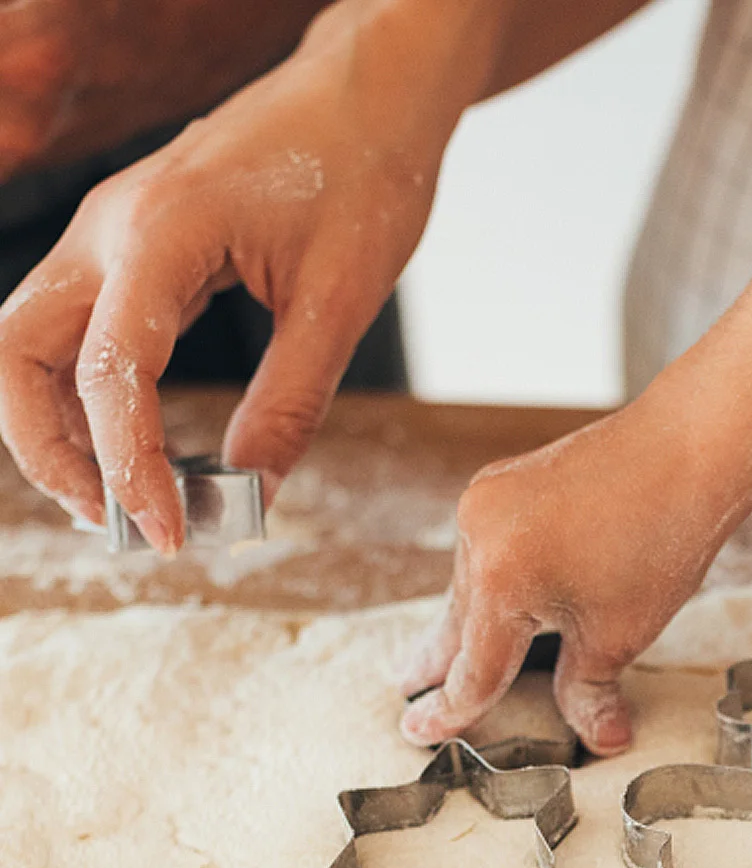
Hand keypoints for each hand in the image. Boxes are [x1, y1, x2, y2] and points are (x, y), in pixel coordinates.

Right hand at [0, 0, 501, 550]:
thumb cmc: (363, 182)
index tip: (169, 537)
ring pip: (29, 339)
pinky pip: (74, 326)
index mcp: (160, 235)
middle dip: (48, 450)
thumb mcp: (340, 306)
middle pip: (17, 353)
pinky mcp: (130, 244)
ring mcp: (110, 231)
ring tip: (123, 498)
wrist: (368, 97)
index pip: (107, 374)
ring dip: (56, 426)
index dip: (129, 468)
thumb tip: (253, 495)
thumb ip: (290, 404)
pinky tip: (139, 446)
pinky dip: (86, 394)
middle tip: (119, 523)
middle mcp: (110, 228)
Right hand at [399, 397, 742, 756]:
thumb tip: (601, 738)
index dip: (449, 711)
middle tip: (408, 689)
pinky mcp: (503, 482)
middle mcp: (478, 537)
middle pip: (458, 624)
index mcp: (499, 583)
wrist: (687, 451)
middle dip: (435, 663)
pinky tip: (489, 597)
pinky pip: (485, 549)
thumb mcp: (620, 634)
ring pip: (471, 585)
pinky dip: (488, 581)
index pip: (472, 669)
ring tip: (440, 654)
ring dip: (466, 622)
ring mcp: (486, 502)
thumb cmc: (659, 541)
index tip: (417, 731)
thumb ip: (589, 690)